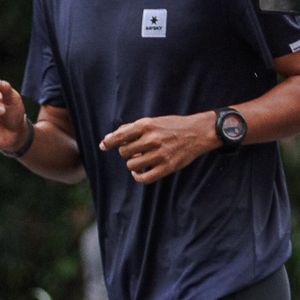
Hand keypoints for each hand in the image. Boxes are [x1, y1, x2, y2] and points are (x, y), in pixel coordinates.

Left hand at [99, 112, 217, 182]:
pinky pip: (144, 178)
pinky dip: (137, 176)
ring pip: (132, 164)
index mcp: (146, 126)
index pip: (120, 135)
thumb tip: (111, 137)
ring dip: (132, 163)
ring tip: (139, 159)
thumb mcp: (152, 121)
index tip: (103, 146)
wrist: (196, 133)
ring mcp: (160, 154)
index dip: (109, 142)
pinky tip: (138, 172)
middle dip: (126, 151)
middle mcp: (152, 140)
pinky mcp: (167, 167)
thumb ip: (132, 128)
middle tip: (135, 150)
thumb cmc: (172, 126)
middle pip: (124, 151)